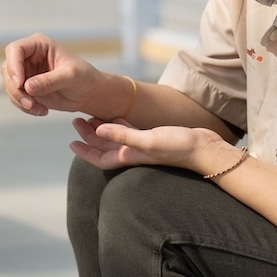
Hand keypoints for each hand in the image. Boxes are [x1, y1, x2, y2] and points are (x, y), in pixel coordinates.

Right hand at [2, 34, 129, 118]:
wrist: (89, 93)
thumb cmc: (84, 78)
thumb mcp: (70, 76)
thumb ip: (50, 80)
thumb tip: (29, 86)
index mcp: (39, 45)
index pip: (15, 50)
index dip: (13, 66)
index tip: (19, 84)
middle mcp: (29, 56)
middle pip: (7, 69)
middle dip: (15, 89)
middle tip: (30, 103)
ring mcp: (26, 72)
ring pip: (9, 85)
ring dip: (19, 100)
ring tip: (39, 109)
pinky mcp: (26, 88)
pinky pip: (16, 97)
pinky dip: (24, 106)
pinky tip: (41, 110)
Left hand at [70, 116, 237, 173]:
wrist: (205, 148)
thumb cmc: (178, 147)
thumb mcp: (148, 140)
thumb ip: (123, 135)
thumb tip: (98, 132)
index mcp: (130, 157)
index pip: (100, 159)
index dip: (84, 152)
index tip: (71, 143)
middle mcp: (134, 153)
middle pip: (104, 147)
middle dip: (88, 137)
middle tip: (76, 121)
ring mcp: (143, 146)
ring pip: (115, 139)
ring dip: (101, 129)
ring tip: (89, 117)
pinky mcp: (153, 138)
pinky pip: (130, 132)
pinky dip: (119, 125)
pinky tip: (113, 117)